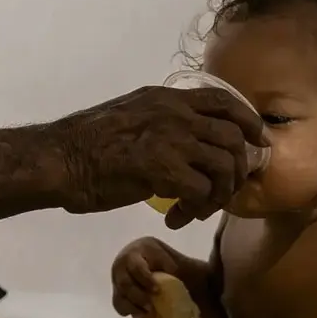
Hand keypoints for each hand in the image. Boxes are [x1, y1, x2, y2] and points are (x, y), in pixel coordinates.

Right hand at [55, 84, 264, 225]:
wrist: (59, 159)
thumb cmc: (86, 143)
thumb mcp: (131, 117)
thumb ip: (161, 122)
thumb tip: (185, 140)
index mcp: (166, 98)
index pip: (223, 100)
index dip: (248, 121)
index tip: (257, 142)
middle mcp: (174, 113)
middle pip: (232, 138)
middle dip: (236, 171)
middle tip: (220, 195)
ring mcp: (170, 138)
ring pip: (224, 167)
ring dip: (217, 196)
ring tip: (195, 211)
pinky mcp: (162, 168)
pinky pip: (202, 193)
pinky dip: (196, 211)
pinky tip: (174, 218)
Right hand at [111, 236, 179, 316]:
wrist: (153, 262)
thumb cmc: (162, 260)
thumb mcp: (167, 258)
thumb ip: (169, 267)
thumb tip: (172, 279)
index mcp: (135, 252)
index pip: (135, 267)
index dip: (145, 280)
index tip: (157, 290)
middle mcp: (121, 264)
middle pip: (124, 283)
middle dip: (138, 296)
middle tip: (151, 306)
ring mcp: (117, 278)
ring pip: (119, 295)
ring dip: (134, 306)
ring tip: (148, 312)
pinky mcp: (117, 291)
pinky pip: (117, 304)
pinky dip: (128, 310)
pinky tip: (141, 313)